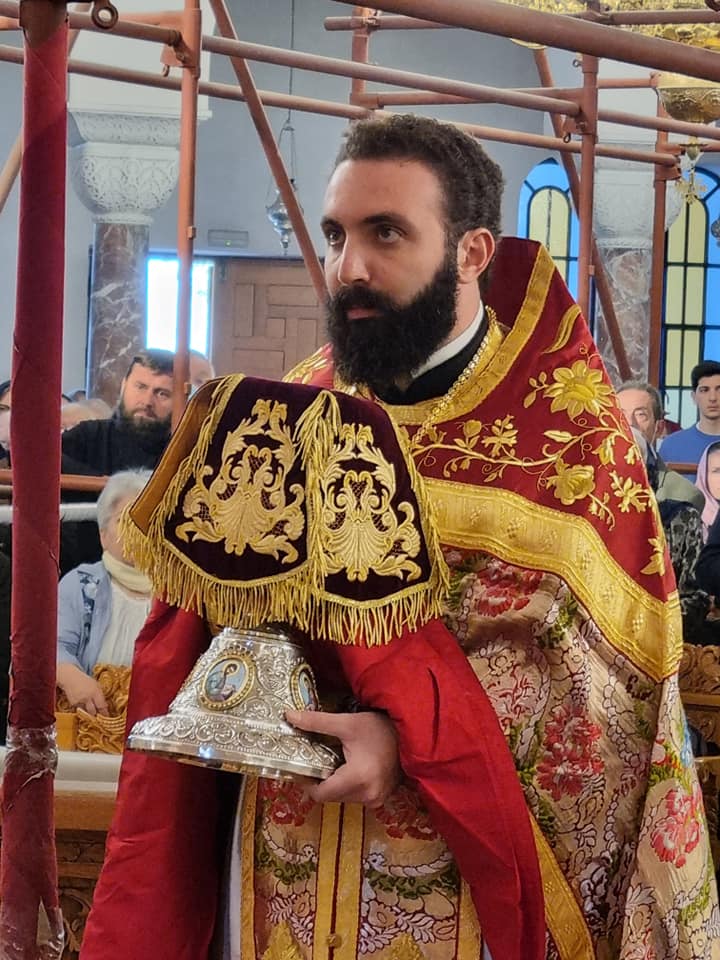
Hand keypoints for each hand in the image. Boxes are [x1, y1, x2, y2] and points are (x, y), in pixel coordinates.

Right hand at [56, 663, 108, 716]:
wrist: (71, 678)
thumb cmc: (86, 681)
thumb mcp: (96, 685)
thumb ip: (100, 695)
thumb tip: (105, 706)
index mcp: (95, 692)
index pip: (102, 706)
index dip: (105, 713)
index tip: (107, 717)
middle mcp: (87, 698)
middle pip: (93, 712)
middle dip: (96, 715)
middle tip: (99, 717)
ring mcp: (80, 701)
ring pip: (86, 712)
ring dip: (89, 713)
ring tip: (91, 710)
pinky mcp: (73, 704)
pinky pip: (80, 709)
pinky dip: (82, 709)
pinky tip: (82, 704)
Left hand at [285, 709, 399, 806]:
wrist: (411, 734)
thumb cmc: (380, 728)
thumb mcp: (347, 723)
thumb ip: (316, 722)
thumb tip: (289, 716)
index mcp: (357, 779)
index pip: (321, 794)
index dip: (307, 782)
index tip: (300, 767)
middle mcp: (367, 795)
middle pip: (331, 796)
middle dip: (321, 780)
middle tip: (316, 760)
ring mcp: (375, 799)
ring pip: (342, 797)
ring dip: (335, 783)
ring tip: (334, 761)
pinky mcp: (380, 798)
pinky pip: (355, 796)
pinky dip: (348, 785)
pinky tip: (348, 767)